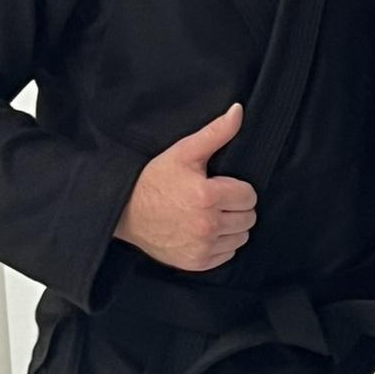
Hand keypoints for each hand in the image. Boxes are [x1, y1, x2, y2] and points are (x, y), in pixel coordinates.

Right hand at [114, 103, 257, 271]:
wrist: (125, 212)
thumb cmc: (154, 180)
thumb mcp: (184, 152)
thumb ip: (216, 133)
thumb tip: (238, 111)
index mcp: (207, 196)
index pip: (249, 196)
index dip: (237, 188)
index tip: (220, 186)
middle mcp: (207, 225)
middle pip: (249, 218)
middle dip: (236, 207)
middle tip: (216, 200)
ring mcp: (202, 247)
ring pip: (241, 237)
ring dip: (232, 226)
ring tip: (210, 215)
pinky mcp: (197, 262)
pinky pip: (228, 255)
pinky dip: (221, 244)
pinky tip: (204, 231)